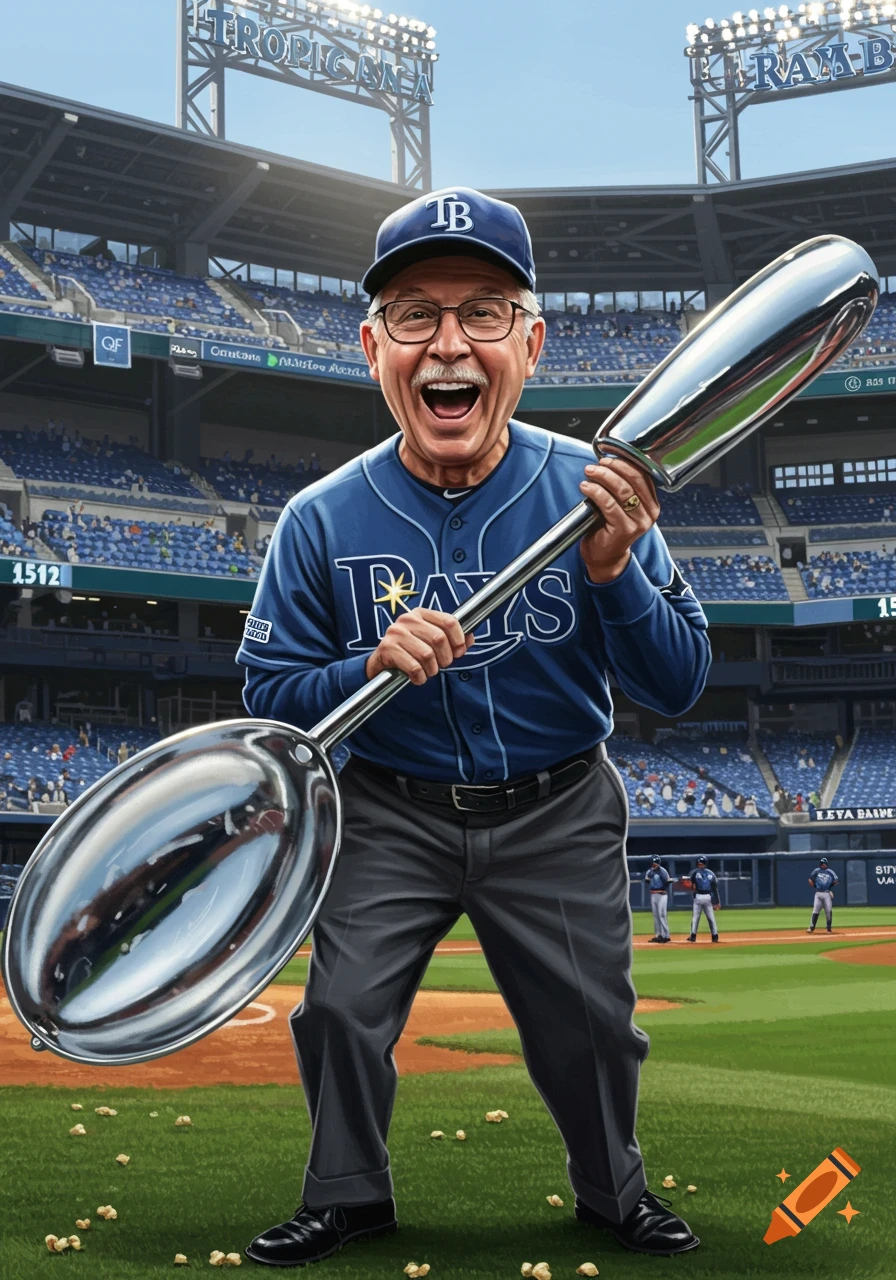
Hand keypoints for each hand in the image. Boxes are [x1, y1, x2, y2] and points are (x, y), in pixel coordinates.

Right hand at [365, 607, 474, 685]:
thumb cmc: (410, 652)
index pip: (449, 621)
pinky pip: (414, 667)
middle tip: (441, 665)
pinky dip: (419, 677)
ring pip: (427, 654)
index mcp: (421, 613)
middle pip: (439, 638)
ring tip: (427, 671)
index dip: (459, 639)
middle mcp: (407, 619)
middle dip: (445, 658)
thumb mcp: (431, 642)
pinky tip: (417, 677)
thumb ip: (452, 639)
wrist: (381, 664)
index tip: (459, 652)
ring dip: (431, 669)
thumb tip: (470, 638)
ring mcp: (396, 633)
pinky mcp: (387, 648)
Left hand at [578, 456, 659, 582]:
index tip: (609, 457)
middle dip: (613, 467)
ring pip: (622, 490)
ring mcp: (639, 522)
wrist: (605, 556)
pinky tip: (586, 487)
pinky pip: (609, 504)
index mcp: (651, 503)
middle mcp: (650, 512)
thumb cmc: (609, 528)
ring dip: (603, 477)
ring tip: (589, 473)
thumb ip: (622, 487)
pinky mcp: (625, 529)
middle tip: (597, 464)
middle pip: (634, 479)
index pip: (643, 474)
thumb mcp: (620, 504)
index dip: (625, 462)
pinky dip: (596, 492)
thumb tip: (608, 462)